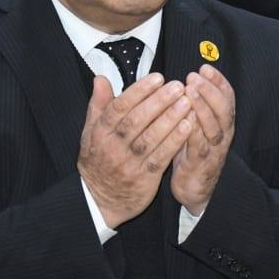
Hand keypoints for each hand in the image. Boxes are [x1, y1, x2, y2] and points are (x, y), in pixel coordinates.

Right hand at [78, 75, 192, 228]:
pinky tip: (188, 126)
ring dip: (170, 119)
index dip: (139, 91)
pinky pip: (161, 157)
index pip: (119, 107)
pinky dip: (175, 141)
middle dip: (159, 102)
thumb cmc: (98, 161)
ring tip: (187, 102)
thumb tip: (101, 78)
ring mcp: (129, 163)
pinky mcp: (144, 178)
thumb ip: (99, 105)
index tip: (157, 78)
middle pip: (137, 121)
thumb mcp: (90, 133)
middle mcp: (113, 147)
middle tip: (178, 86)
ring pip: (151, 138)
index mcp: (101, 132)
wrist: (99, 200)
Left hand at [170, 66, 235, 215]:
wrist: (195, 188)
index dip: (218, 81)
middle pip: (223, 109)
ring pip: (214, 126)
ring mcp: (213, 149)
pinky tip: (184, 119)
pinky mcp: (201, 164)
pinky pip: (199, 146)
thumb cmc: (191, 151)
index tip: (205, 67)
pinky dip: (193, 131)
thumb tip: (186, 79)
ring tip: (189, 91)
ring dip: (203, 106)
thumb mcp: (197, 125)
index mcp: (222, 122)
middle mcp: (222, 134)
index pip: (227, 97)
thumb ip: (195, 105)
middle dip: (210, 90)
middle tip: (194, 76)